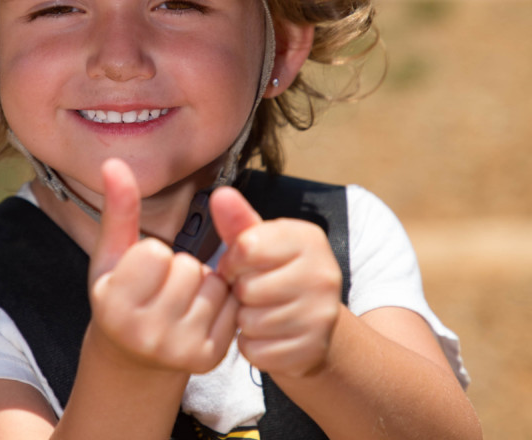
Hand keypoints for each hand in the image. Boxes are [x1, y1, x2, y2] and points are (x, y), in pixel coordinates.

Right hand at [88, 159, 237, 373]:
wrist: (133, 355)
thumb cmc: (120, 296)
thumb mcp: (111, 255)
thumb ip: (118, 209)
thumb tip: (113, 163)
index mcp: (115, 306)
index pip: (154, 253)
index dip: (151, 253)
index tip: (141, 272)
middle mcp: (146, 334)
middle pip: (188, 268)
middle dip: (179, 268)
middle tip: (161, 286)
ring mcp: (179, 349)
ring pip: (213, 285)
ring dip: (202, 284)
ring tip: (179, 299)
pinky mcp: (208, 357)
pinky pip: (231, 307)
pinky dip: (220, 303)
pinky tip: (197, 313)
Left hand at [212, 186, 341, 377]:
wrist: (314, 322)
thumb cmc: (277, 273)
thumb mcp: (260, 242)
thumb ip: (238, 220)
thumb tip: (220, 194)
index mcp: (308, 239)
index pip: (247, 247)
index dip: (232, 260)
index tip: (239, 265)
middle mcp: (323, 274)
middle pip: (248, 288)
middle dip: (240, 292)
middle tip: (252, 291)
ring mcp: (321, 315)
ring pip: (250, 321)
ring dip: (245, 320)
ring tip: (260, 311)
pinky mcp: (311, 350)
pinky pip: (256, 350)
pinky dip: (252, 345)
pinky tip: (266, 334)